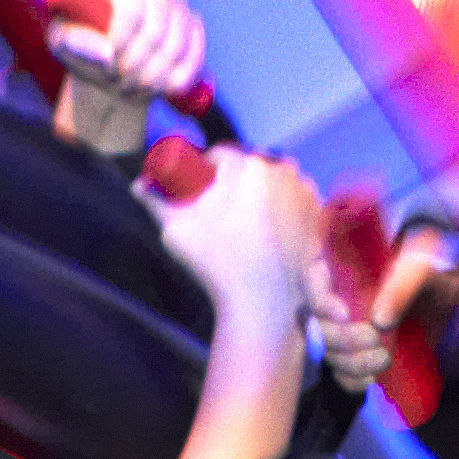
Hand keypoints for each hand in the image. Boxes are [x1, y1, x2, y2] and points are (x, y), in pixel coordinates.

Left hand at [54, 0, 208, 100]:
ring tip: (131, 86)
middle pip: (156, 32)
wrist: (110, 68)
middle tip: (117, 80)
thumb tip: (106, 53)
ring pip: (175, 50)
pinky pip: (193, 60)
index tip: (107, 63)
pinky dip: (175, 80)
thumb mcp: (63, 43)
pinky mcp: (195, 31)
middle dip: (135, 65)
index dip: (121, 42)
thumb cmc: (83, 48)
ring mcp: (181, 8)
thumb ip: (74, 42)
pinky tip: (158, 86)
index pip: (133, 11)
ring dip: (152, 78)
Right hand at [149, 147, 324, 336]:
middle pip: (248, 167)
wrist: (264, 303)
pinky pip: (295, 200)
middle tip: (220, 213)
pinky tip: (270, 231)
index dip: (205, 171)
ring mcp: (306, 191)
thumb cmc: (218, 264)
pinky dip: (283, 208)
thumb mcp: (176, 230)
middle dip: (233, 182)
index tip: (198, 191)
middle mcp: (282, 170)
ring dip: (260, 192)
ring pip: (274, 181)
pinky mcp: (320, 213)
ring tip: (246, 225)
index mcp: (247, 166)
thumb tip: (138, 185)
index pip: (219, 155)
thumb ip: (155, 202)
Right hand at [311, 217, 458, 391]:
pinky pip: (341, 373)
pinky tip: (371, 379)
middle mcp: (338, 298)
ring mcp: (346, 330)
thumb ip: (403, 283)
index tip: (344, 314)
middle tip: (373, 338)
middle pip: (316, 321)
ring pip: (327, 351)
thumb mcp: (425, 269)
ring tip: (383, 359)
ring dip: (350, 361)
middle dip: (340, 336)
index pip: (313, 280)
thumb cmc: (439, 276)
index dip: (320, 299)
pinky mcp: (359, 356)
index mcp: (344, 266)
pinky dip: (352, 380)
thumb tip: (378, 318)